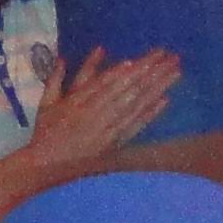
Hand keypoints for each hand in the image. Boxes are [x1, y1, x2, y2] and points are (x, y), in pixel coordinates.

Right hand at [26, 48, 175, 167]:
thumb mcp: (46, 102)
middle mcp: (97, 112)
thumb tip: (65, 58)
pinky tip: (165, 100)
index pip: (108, 80)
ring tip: (175, 73)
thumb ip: (56, 78)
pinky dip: (151, 113)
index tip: (146, 57)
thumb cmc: (47, 132)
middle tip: (171, 56)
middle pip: (129, 89)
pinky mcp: (115, 142)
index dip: (130, 68)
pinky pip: (136, 126)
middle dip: (152, 71)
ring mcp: (109, 128)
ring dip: (157, 87)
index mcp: (80, 100)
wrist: (48, 165)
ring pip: (137, 104)